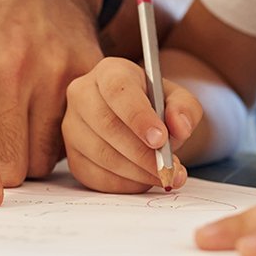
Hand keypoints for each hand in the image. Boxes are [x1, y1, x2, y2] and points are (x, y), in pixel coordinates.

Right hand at [62, 57, 194, 192]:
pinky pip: (95, 176)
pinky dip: (124, 184)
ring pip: (101, 154)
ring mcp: (71, 127)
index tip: (161, 140)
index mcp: (109, 72)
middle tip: (167, 168)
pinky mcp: (72, 156)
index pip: (118, 90)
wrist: (135, 120)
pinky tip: (144, 180)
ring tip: (163, 176)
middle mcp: (82, 95)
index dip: (138, 117)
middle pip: (106, 125)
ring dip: (136, 172)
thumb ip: (184, 108)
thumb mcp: (177, 99)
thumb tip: (180, 128)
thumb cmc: (154, 105)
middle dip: (141, 152)